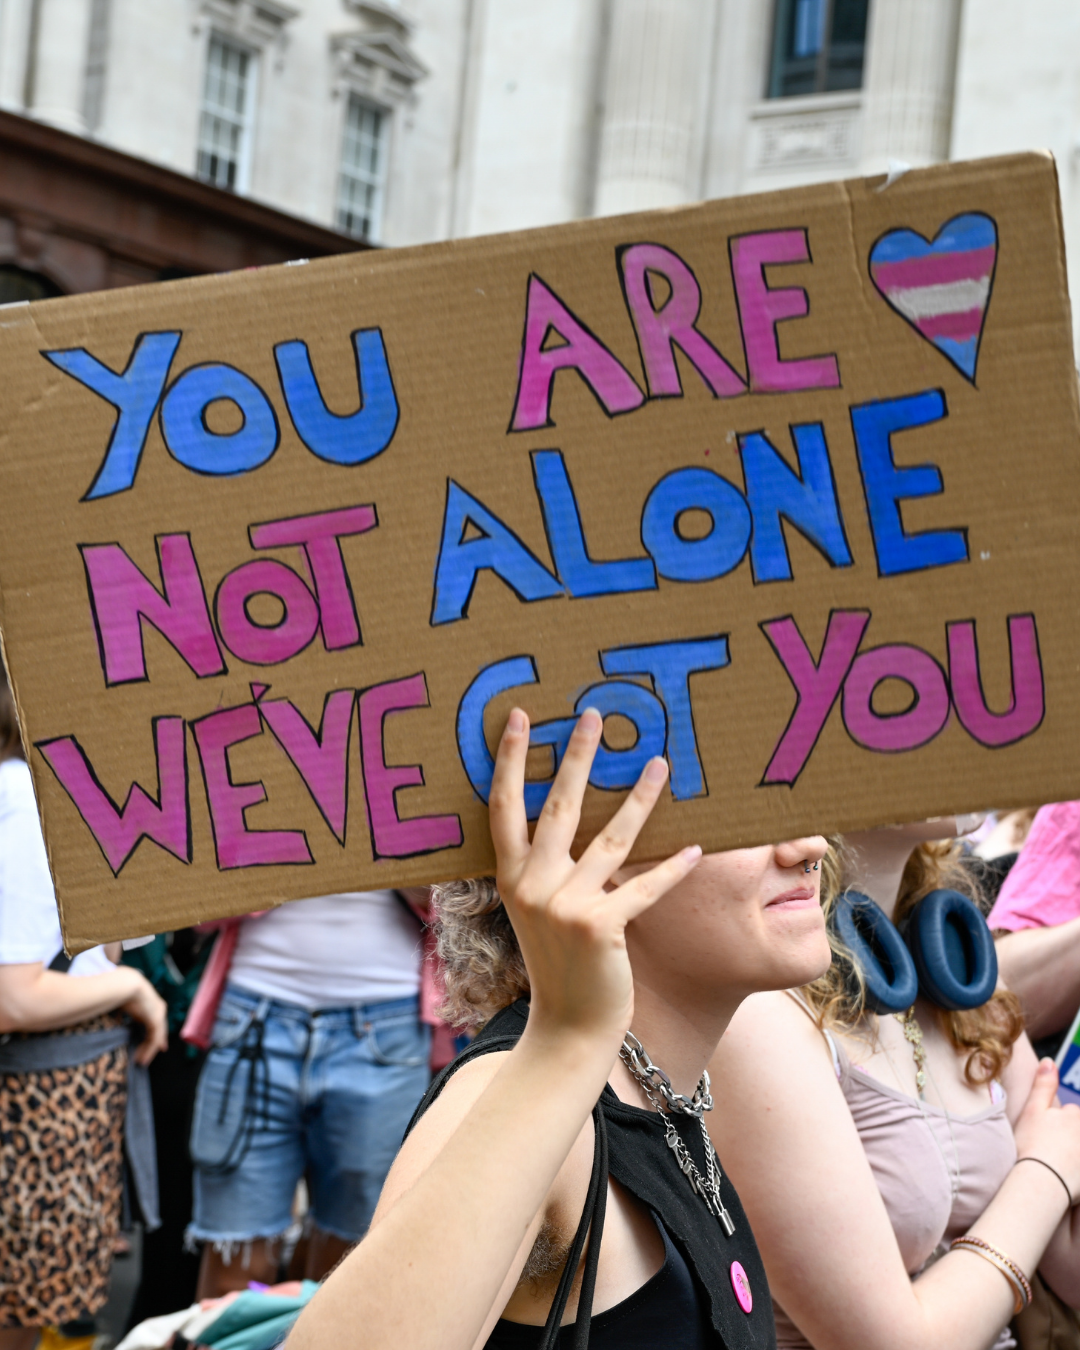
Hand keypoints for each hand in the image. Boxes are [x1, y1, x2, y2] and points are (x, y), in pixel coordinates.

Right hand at [121, 971, 167, 1064]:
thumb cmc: (118, 991)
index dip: (151, 1034)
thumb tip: (114, 1021)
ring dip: (149, 1051)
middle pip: (157, 1031)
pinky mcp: (156, 1019)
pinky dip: (149, 1050)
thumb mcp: (121, 1005)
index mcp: (150, 1003)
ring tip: (141, 1062)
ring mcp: (159, 1013)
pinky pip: (154, 1039)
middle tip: (145, 1058)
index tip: (147, 1044)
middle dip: (153, 1045)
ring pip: (156, 1037)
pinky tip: (143, 1059)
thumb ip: (122, 1014)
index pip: (153, 1022)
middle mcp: (158, 1008)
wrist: (124, 984)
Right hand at [489, 706, 701, 1055]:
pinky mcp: (602, 928)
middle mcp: (533, 886)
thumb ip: (544, 870)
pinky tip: (695, 848)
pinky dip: (671, 868)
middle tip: (593, 714)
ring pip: (611, 838)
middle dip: (576, 755)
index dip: (509, 759)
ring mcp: (565, 906)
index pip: (504, 806)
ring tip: (661, 761)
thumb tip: (566, 819)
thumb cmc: (559, 967)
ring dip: (640, 797)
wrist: (568, 1029)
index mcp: (511, 878)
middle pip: (557, 805)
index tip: (519, 717)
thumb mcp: (536, 913)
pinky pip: (644, 887)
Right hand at [1014, 1059, 1079, 1199]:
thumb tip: (1049, 1061)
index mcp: (1074, 1116)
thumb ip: (1044, 1085)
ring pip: (1077, 1147)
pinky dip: (1075, 1172)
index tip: (1044, 1135)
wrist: (1040, 1183)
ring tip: (1058, 1165)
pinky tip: (1069, 1178)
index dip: (1056, 1123)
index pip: (1070, 1114)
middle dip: (1069, 1139)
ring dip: (1071, 1152)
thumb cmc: (1032, 1145)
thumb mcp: (1033, 1110)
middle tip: (1050, 1152)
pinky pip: (1079, 1169)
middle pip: (1077, 1132)